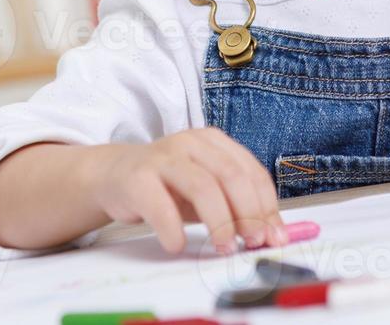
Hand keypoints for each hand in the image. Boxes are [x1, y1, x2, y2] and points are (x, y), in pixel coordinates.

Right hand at [87, 127, 286, 255]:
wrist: (115, 175)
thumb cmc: (168, 186)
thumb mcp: (205, 189)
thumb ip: (234, 204)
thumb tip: (270, 234)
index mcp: (214, 142)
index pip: (251, 170)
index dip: (266, 205)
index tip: (274, 236)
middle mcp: (192, 143)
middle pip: (232, 175)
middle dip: (249, 212)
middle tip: (253, 242)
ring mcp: (164, 157)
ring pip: (202, 186)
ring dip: (220, 221)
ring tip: (224, 248)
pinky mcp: (137, 178)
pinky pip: (160, 205)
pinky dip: (173, 229)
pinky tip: (177, 244)